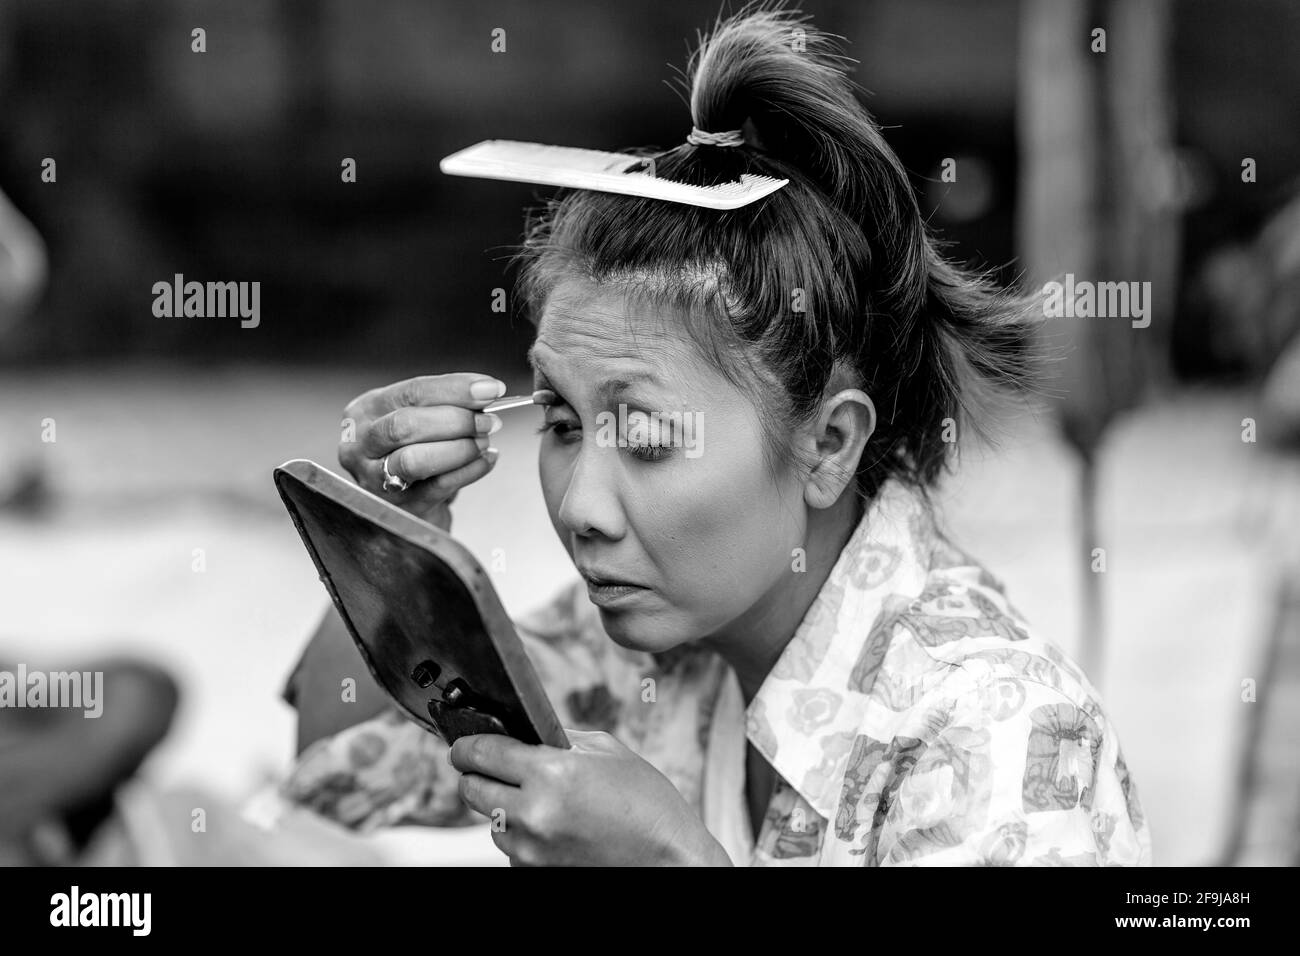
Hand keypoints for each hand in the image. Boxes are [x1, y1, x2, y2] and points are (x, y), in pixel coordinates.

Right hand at [338, 373, 506, 530]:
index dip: (454, 389)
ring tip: (484, 442)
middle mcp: (361, 445)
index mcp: (365, 411)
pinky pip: (438, 487)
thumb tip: (485, 392)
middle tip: (489, 421)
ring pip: (415, 460)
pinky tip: (486, 460)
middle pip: (406, 425)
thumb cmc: (412, 450)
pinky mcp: (400, 507)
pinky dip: (469, 471)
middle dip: (457, 420)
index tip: (490, 389)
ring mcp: (375, 480)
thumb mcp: (416, 418)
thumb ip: (443, 404)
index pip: (411, 392)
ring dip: (460, 448)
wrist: (403, 503)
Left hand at [448, 730, 731, 866]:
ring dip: (503, 807)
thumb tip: (522, 732)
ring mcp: (531, 850)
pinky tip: (554, 827)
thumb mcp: (608, 752)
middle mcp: (533, 814)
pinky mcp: (534, 873)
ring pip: (490, 822)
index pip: (481, 752)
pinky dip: (522, 836)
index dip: (467, 743)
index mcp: (551, 773)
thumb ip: (559, 739)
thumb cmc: (649, 806)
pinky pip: (511, 848)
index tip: (464, 742)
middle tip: (495, 767)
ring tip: (543, 801)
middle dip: (478, 774)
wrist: (671, 861)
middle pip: (472, 789)